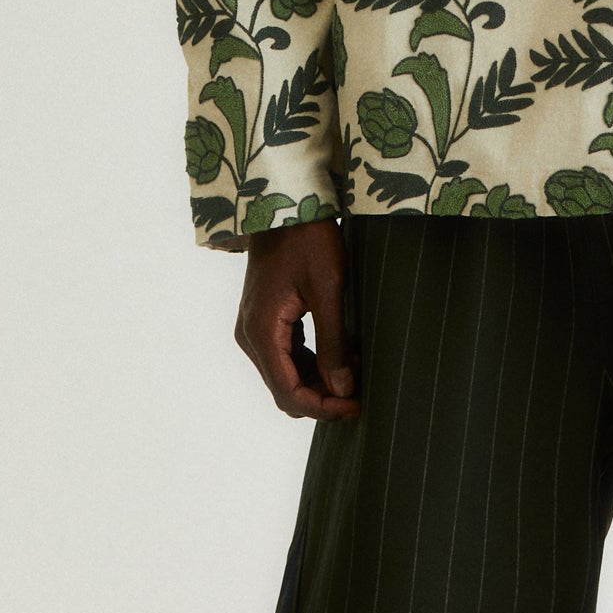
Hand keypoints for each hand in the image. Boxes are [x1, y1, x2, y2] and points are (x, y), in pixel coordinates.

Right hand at [235, 218, 360, 419]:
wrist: (287, 204)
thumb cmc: (310, 240)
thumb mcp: (329, 289)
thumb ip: (334, 342)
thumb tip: (342, 389)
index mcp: (262, 332)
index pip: (289, 393)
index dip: (323, 408)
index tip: (357, 406)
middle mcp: (251, 336)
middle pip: (285, 389)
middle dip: (323, 397)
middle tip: (361, 390)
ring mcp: (255, 328)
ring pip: (286, 375)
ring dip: (320, 379)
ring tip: (356, 366)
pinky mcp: (265, 319)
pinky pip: (287, 355)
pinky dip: (313, 362)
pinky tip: (343, 351)